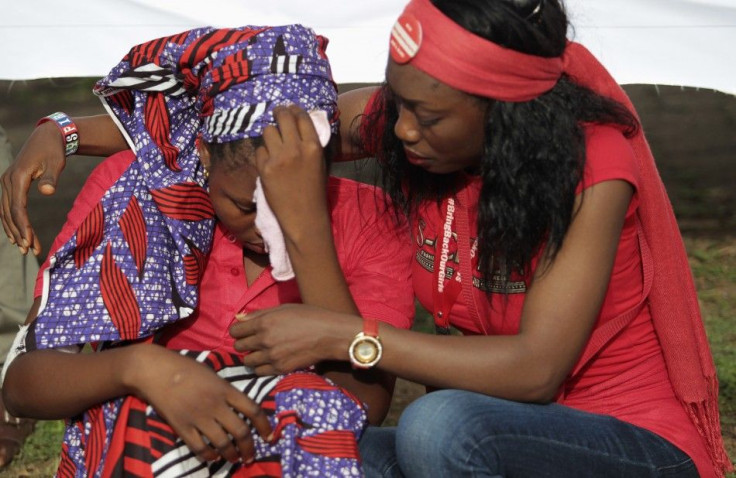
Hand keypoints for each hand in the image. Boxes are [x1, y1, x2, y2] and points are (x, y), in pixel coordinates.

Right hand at [0, 122, 66, 254]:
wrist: (47, 137)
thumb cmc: (54, 151)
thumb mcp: (56, 162)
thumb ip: (51, 177)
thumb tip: (48, 191)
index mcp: (18, 177)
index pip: (17, 208)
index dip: (23, 226)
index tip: (30, 241)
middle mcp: (7, 181)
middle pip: (9, 213)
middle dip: (18, 233)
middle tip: (29, 251)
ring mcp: (6, 182)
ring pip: (5, 212)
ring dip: (13, 230)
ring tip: (24, 248)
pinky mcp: (10, 184)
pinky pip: (7, 206)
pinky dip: (10, 221)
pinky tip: (16, 235)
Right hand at [131, 345, 272, 463]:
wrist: (156, 371)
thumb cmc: (186, 369)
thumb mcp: (213, 374)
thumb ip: (227, 392)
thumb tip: (242, 409)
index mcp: (225, 389)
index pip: (253, 410)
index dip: (265, 426)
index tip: (269, 437)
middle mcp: (215, 405)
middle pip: (240, 431)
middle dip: (249, 447)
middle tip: (251, 456)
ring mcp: (198, 417)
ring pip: (222, 443)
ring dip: (231, 455)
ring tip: (235, 459)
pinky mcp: (182, 427)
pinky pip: (199, 448)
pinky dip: (209, 455)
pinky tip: (214, 457)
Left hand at [231, 304, 352, 374]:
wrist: (330, 335)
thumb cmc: (309, 316)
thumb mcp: (283, 309)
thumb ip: (259, 314)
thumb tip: (239, 318)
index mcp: (264, 322)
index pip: (235, 331)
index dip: (238, 331)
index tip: (245, 331)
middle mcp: (264, 340)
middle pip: (239, 347)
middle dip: (244, 343)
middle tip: (254, 341)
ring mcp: (272, 356)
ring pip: (248, 361)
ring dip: (252, 356)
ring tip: (263, 352)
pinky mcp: (280, 368)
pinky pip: (259, 372)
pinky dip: (261, 367)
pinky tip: (270, 360)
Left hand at [254, 105, 330, 243]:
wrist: (304, 218)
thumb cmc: (315, 192)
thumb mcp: (320, 164)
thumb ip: (311, 144)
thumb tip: (300, 124)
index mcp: (313, 146)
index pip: (301, 116)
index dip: (294, 110)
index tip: (290, 110)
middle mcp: (296, 148)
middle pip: (283, 117)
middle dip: (279, 113)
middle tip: (277, 114)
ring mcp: (279, 158)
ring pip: (268, 131)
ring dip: (270, 135)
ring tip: (274, 143)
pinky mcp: (265, 169)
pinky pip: (260, 150)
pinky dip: (263, 154)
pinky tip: (269, 163)